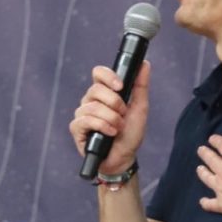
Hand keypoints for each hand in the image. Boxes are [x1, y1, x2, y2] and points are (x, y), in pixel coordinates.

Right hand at [70, 60, 149, 177]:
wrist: (124, 158)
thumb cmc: (130, 134)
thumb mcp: (140, 108)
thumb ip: (140, 86)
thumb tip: (144, 63)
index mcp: (104, 93)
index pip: (98, 73)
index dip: (108, 76)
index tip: (120, 86)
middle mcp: (90, 101)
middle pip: (96, 89)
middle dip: (114, 103)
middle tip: (123, 115)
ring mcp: (82, 114)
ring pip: (93, 107)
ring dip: (111, 118)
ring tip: (118, 128)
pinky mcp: (77, 129)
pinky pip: (86, 120)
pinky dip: (102, 126)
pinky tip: (110, 133)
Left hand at [197, 104, 221, 219]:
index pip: (221, 145)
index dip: (216, 141)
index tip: (211, 138)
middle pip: (211, 160)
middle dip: (205, 154)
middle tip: (200, 150)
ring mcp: (221, 188)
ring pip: (208, 179)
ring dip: (203, 173)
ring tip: (198, 169)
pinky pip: (211, 204)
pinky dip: (206, 203)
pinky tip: (202, 202)